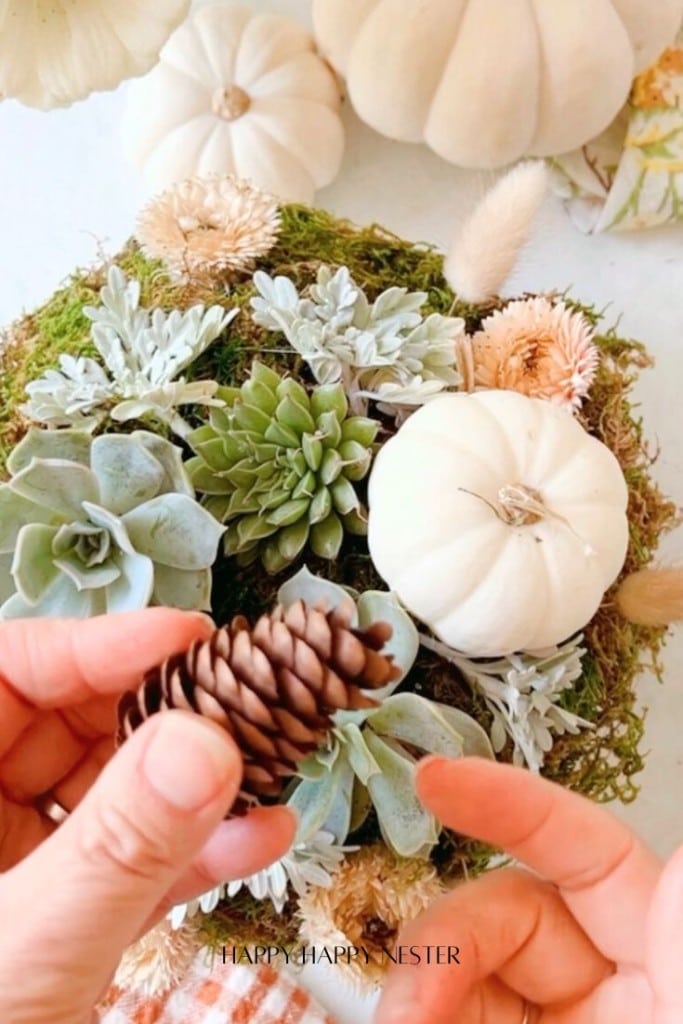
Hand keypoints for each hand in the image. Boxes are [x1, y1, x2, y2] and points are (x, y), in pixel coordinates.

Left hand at [0, 610, 295, 1023]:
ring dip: (191, 786)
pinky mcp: (51, 911)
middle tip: (250, 706)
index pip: (5, 669)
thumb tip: (207, 741)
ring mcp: (9, 865)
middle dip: (166, 715)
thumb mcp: (24, 960)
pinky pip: (120, 860)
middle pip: (68, 722)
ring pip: (106, 790)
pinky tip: (253, 841)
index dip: (96, 643)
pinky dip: (185, 852)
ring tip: (270, 770)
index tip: (190, 639)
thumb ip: (114, 852)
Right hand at [376, 756, 682, 1023]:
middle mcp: (595, 983)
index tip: (433, 777)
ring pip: (458, 967)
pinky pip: (442, 1016)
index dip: (511, 803)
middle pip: (501, 911)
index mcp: (655, 957)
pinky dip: (410, 1014)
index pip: (583, 850)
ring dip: (415, 988)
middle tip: (408, 1009)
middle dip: (443, 938)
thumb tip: (681, 865)